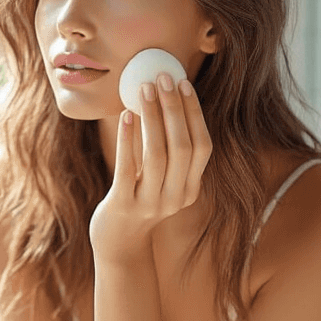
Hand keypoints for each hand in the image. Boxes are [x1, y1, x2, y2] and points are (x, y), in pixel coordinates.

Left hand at [89, 74, 212, 264]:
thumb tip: (163, 98)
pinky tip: (126, 115)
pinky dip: (128, 139)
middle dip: (174, 108)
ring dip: (152, 117)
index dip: (195, 114)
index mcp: (190, 189)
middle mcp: (176, 198)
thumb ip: (168, 150)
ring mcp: (150, 204)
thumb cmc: (139, 199)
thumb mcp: (161, 179)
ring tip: (144, 90)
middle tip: (163, 78)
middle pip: (183, 147)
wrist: (117, 243)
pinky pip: (127, 168)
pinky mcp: (123, 205)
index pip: (202, 147)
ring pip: (157, 155)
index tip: (184, 84)